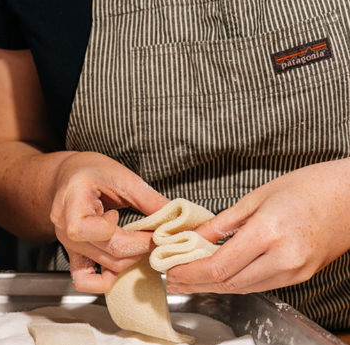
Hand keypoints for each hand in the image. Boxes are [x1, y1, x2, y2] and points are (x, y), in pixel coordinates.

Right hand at [50, 152, 168, 292]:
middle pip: (108, 252)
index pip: (99, 232)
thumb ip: (149, 200)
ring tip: (141, 245)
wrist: (69, 175)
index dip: (131, 237)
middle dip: (139, 249)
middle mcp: (65, 225)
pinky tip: (120, 267)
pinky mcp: (71, 252)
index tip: (150, 229)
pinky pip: (83, 279)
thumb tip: (178, 220)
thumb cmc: (91, 171)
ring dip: (129, 261)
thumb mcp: (122, 177)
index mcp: (73, 200)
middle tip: (157, 239)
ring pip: (103, 267)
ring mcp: (66, 242)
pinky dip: (104, 281)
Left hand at [167, 159, 349, 293]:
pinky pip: (260, 285)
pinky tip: (218, 277)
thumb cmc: (307, 187)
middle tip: (171, 280)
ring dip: (212, 287)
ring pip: (244, 288)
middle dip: (195, 284)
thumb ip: (221, 222)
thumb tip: (192, 237)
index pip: (219, 266)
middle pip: (228, 283)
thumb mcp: (255, 197)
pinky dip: (235, 282)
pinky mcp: (302, 276)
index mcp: (268, 232)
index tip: (169, 269)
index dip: (190, 272)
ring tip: (187, 281)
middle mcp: (283, 257)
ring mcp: (295, 270)